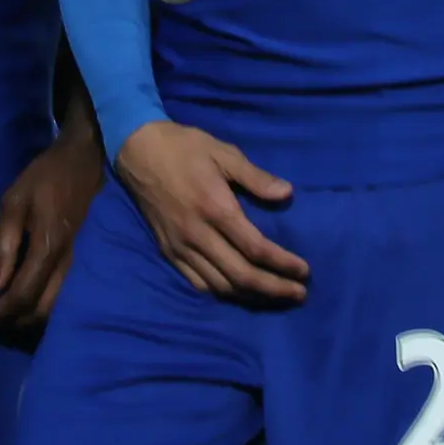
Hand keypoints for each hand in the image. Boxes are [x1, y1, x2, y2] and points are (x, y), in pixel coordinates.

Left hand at [0, 124, 108, 336]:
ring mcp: (78, 263)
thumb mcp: (14, 201)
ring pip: (57, 307)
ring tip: (9, 311)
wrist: (84, 161)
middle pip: (43, 310)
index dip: (3, 311)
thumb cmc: (45, 178)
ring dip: (31, 317)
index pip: (25, 294)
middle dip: (17, 321)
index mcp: (48, 248)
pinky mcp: (81, 259)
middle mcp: (67, 263)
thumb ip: (3, 242)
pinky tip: (28, 296)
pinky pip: (64, 294)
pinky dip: (44, 304)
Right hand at [115, 120, 306, 304]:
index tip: (304, 271)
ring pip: (220, 286)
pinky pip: (197, 283)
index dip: (283, 264)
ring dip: (251, 296)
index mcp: (215, 209)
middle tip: (300, 294)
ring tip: (275, 296)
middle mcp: (198, 235)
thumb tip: (287, 194)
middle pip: (241, 275)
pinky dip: (222, 292)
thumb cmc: (185, 148)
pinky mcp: (168, 252)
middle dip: (274, 289)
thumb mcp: (224, 153)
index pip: (255, 248)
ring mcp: (180, 247)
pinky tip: (239, 292)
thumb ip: (256, 177)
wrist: (138, 151)